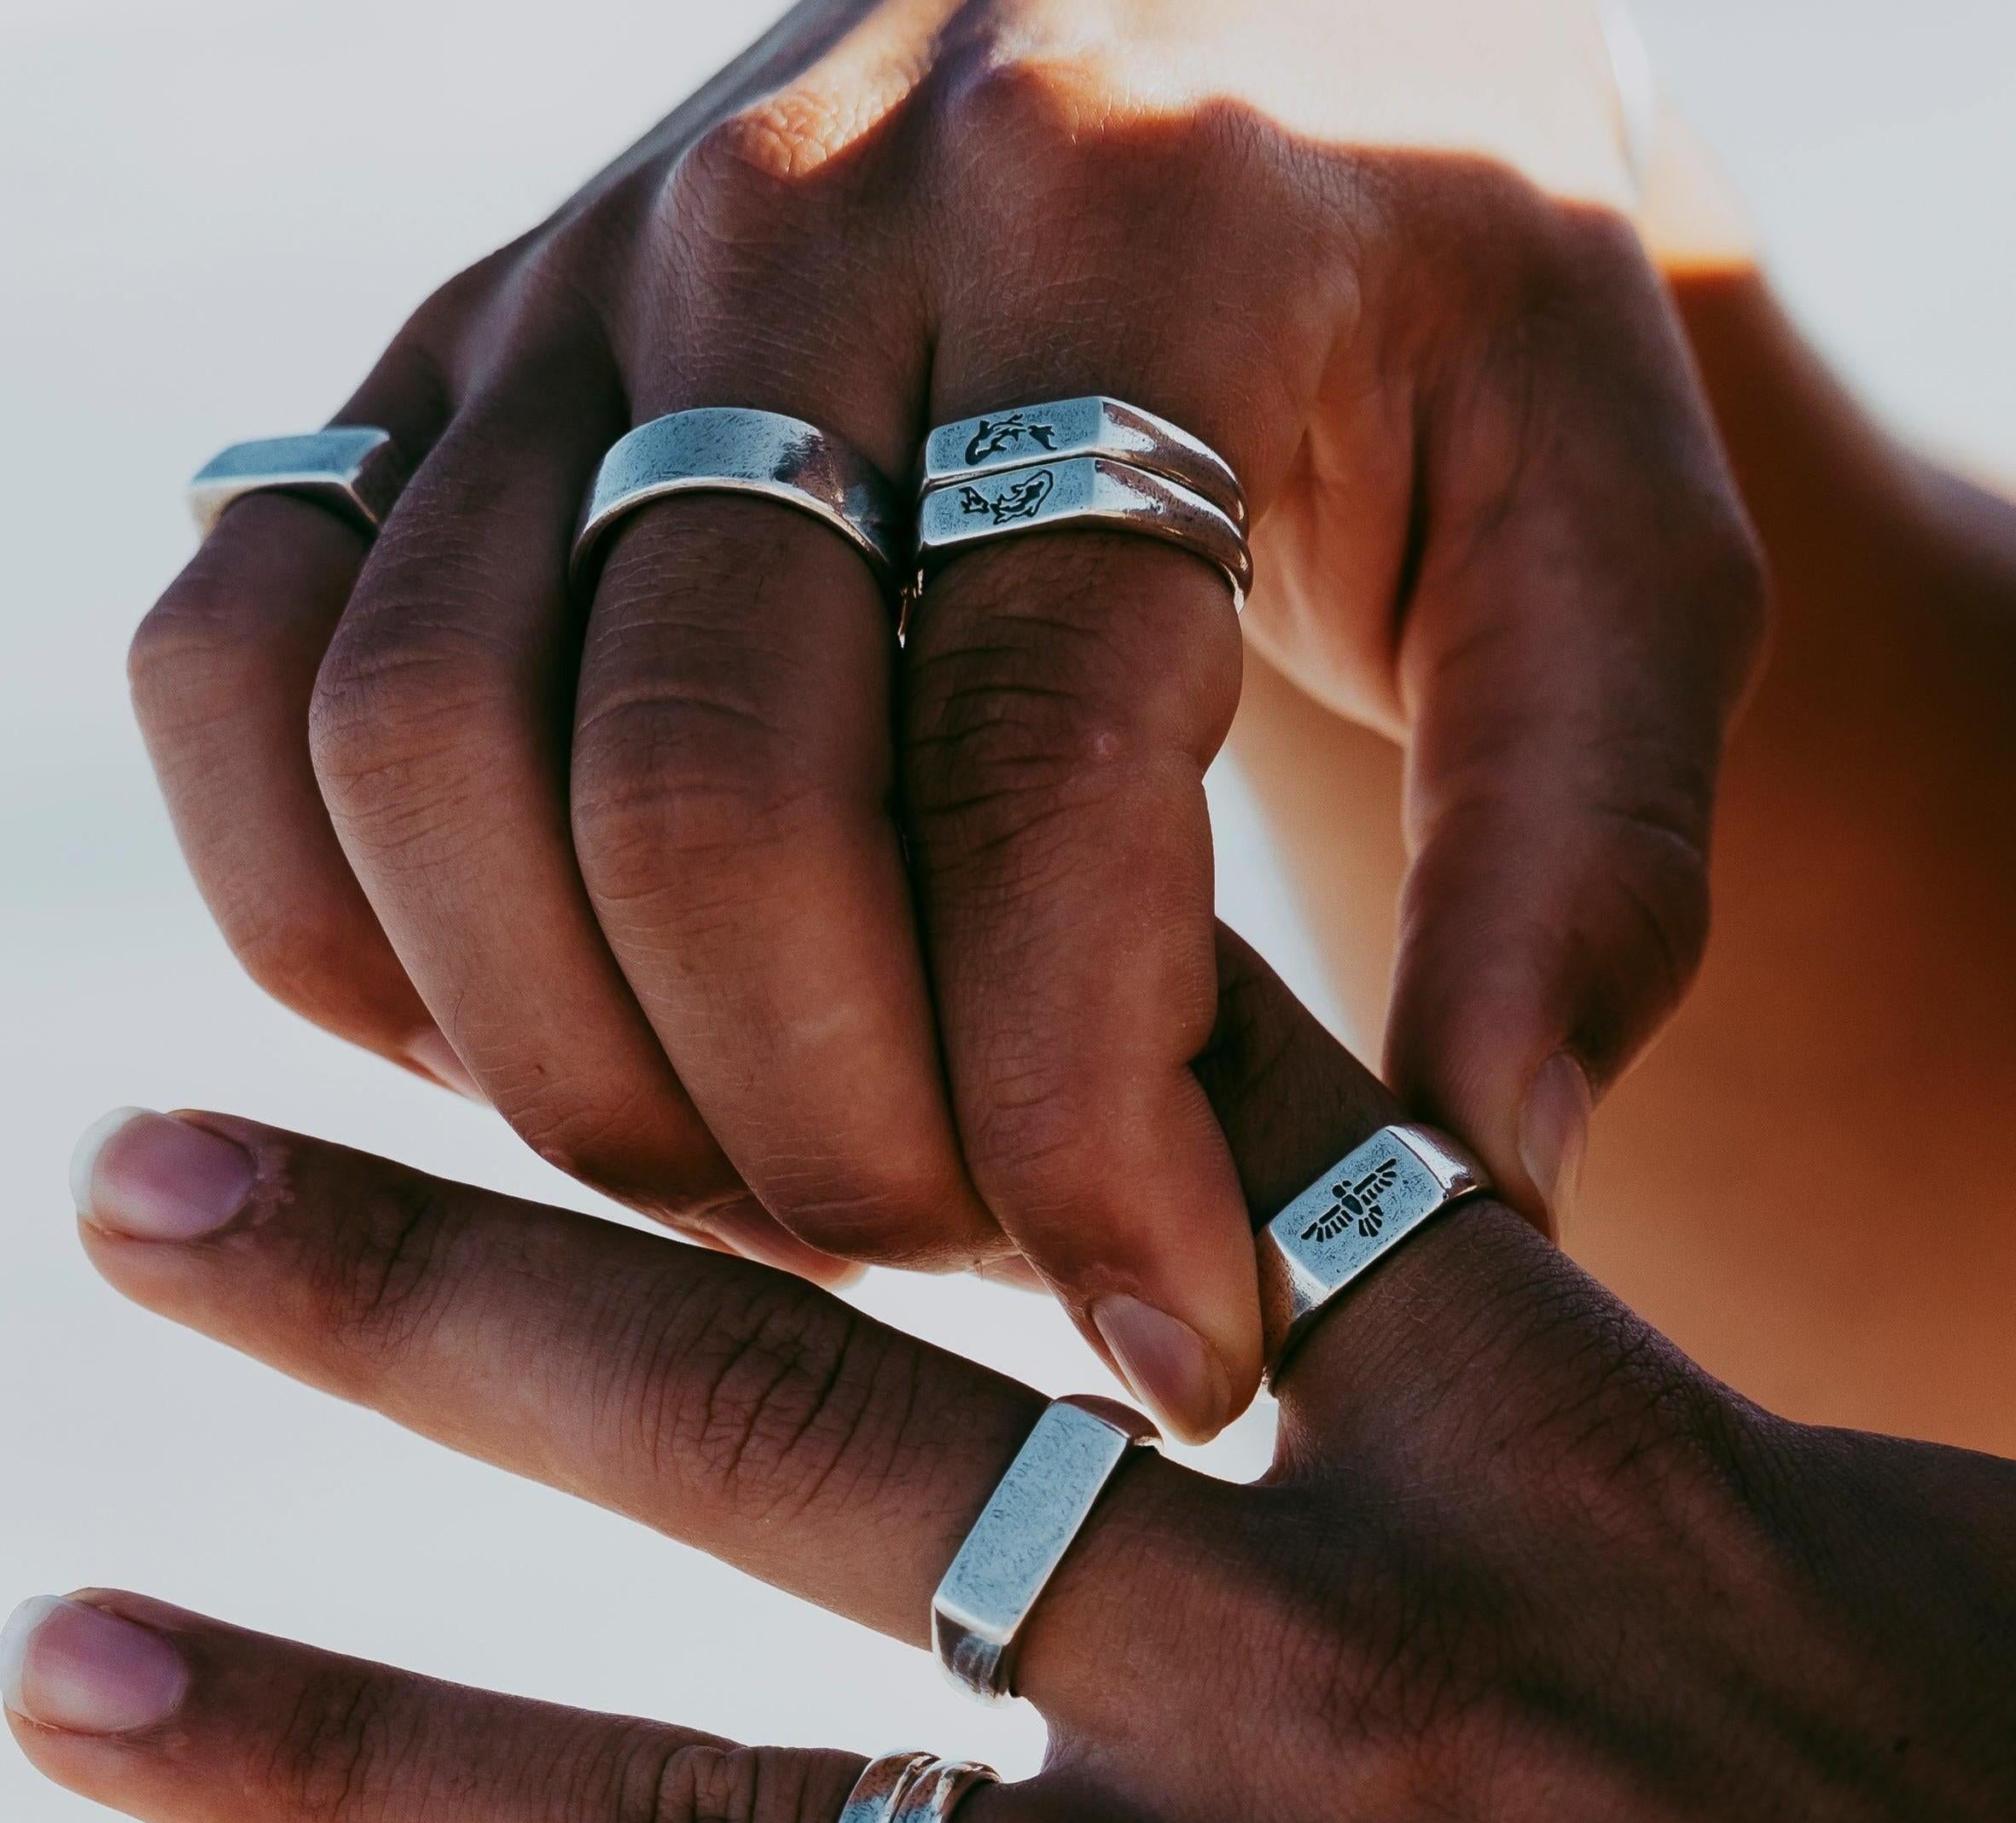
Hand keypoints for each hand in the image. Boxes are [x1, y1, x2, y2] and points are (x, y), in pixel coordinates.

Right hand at [128, 0, 1763, 1437]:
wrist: (1283, 43)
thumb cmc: (1474, 342)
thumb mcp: (1622, 561)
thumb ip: (1580, 869)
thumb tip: (1474, 1198)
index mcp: (1138, 244)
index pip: (1027, 787)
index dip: (1086, 1148)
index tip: (1183, 1355)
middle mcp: (801, 218)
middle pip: (694, 803)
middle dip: (835, 1147)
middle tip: (994, 1268)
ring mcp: (580, 276)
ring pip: (419, 755)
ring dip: (589, 1077)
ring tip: (809, 1186)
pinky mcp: (447, 358)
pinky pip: (248, 668)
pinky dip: (338, 920)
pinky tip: (556, 1045)